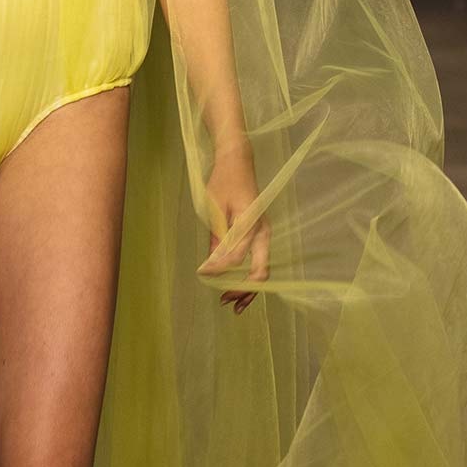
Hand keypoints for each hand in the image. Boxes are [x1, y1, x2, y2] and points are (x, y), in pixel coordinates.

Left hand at [197, 144, 270, 313]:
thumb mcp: (213, 208)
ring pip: (261, 270)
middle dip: (243, 290)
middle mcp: (263, 231)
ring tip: (231, 304)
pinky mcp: (260, 236)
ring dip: (248, 289)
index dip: (219, 269)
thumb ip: (216, 236)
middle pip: (259, 271)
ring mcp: (264, 234)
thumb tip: (211, 263)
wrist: (238, 162)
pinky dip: (248, 278)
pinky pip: (258, 262)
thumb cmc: (223, 181)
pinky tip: (236, 289)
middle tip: (224, 301)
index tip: (202, 273)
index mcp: (251, 223)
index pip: (236, 255)